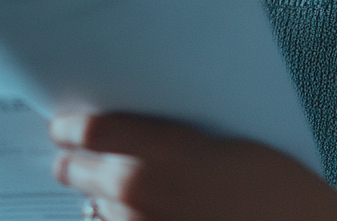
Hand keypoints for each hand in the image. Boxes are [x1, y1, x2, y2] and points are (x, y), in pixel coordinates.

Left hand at [50, 113, 336, 220]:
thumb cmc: (273, 185)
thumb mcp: (218, 142)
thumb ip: (162, 135)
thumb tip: (121, 129)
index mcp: (155, 152)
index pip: (85, 131)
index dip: (68, 126)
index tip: (63, 125)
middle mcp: (135, 193)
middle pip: (72, 171)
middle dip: (75, 162)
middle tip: (78, 154)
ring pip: (93, 209)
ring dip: (100, 199)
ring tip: (130, 191)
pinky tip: (147, 213)